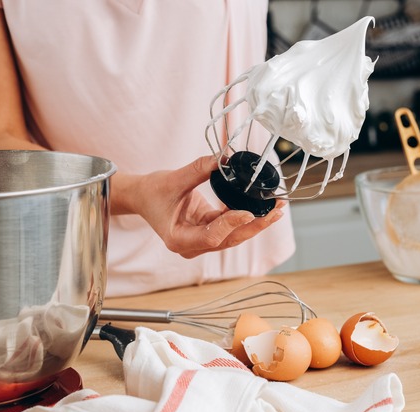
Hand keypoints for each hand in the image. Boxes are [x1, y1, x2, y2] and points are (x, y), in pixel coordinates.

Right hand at [123, 156, 284, 258]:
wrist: (142, 197)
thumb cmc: (152, 192)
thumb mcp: (173, 179)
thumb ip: (199, 169)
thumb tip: (225, 158)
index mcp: (179, 239)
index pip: (211, 235)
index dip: (231, 224)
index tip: (248, 212)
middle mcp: (192, 246)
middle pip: (230, 239)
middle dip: (255, 225)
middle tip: (276, 211)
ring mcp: (201, 241)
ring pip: (234, 236)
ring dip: (256, 222)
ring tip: (277, 208)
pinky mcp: (208, 232)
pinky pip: (231, 227)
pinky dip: (247, 217)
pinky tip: (263, 207)